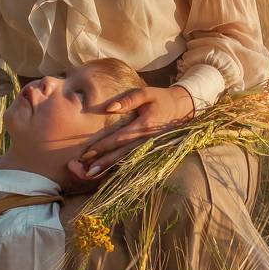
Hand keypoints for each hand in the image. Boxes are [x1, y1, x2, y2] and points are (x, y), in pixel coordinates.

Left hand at [66, 84, 195, 182]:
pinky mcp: (150, 151)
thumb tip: (109, 108)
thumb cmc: (160, 99)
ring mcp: (149, 148)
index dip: (103, 146)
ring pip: (127, 161)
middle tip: (86, 172)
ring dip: (110, 169)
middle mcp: (146, 141)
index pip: (120, 139)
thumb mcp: (146, 93)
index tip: (87, 153)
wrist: (182, 109)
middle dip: (103, 164)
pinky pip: (133, 162)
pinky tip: (106, 175)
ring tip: (92, 175)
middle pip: (122, 155)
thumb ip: (128, 100)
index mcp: (144, 126)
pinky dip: (119, 169)